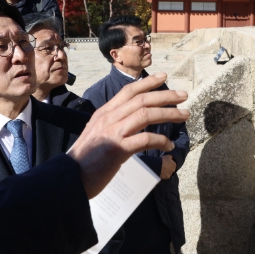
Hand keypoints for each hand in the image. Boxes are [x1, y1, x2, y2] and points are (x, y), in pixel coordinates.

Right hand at [68, 73, 188, 198]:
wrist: (70, 177)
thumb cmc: (85, 159)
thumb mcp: (97, 133)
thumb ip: (112, 125)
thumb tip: (130, 125)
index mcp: (104, 113)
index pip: (129, 90)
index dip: (148, 82)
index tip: (164, 77)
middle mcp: (109, 118)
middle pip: (142, 99)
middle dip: (166, 95)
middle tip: (184, 95)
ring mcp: (113, 133)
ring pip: (146, 115)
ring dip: (169, 113)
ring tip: (185, 115)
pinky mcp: (117, 150)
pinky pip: (145, 139)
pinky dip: (160, 140)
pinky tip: (169, 146)